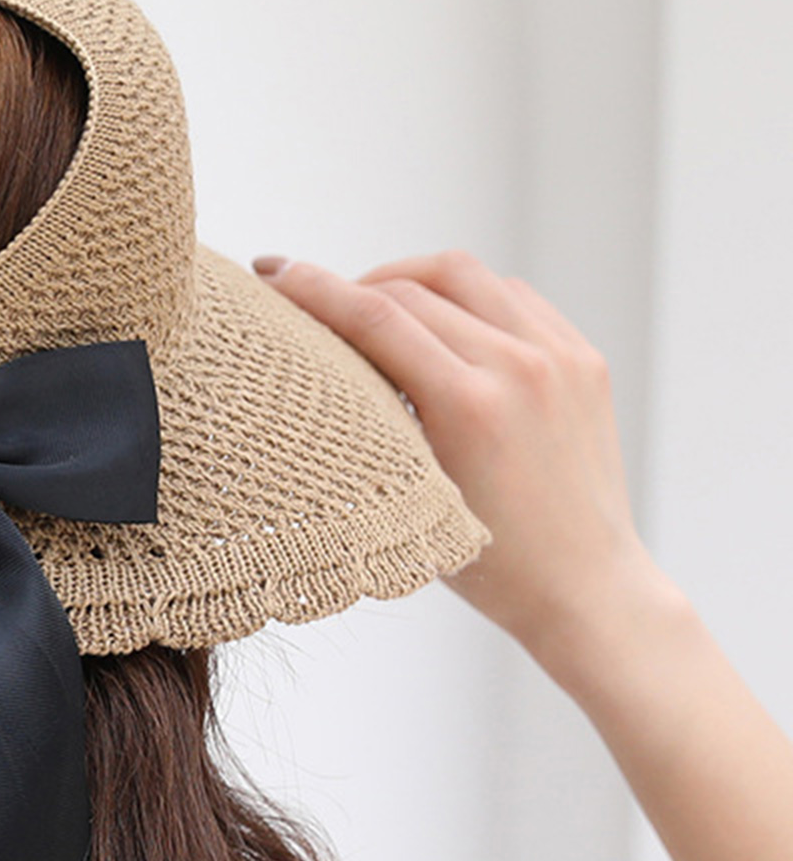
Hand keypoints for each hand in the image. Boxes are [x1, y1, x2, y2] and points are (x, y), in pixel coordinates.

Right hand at [251, 249, 660, 648]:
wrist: (587, 589)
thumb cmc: (491, 565)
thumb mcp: (414, 492)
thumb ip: (375, 420)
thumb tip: (325, 359)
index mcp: (471, 406)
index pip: (376, 317)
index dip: (314, 288)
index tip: (273, 272)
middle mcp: (520, 368)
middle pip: (412, 288)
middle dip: (353, 286)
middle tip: (315, 303)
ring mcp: (560, 357)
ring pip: (464, 274)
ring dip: (408, 280)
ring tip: (377, 306)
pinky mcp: (584, 358)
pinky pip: (511, 295)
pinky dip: (464, 296)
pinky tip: (440, 322)